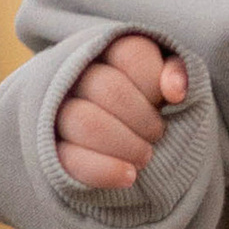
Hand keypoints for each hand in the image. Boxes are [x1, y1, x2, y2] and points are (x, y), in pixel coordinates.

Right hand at [57, 33, 187, 190]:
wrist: (113, 136)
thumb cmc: (147, 102)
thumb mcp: (164, 80)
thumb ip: (177, 72)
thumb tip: (175, 91)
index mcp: (106, 51)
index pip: (132, 55)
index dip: (155, 83)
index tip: (168, 101)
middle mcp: (75, 76)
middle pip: (110, 89)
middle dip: (144, 119)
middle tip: (157, 135)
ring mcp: (57, 111)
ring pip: (86, 122)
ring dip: (126, 144)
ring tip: (144, 157)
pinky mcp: (51, 148)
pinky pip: (70, 160)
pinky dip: (104, 170)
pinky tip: (129, 176)